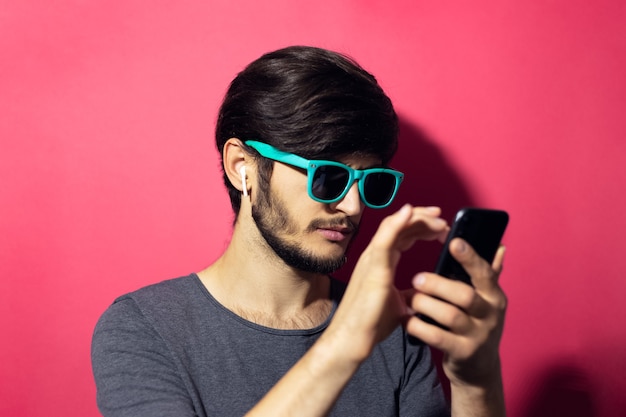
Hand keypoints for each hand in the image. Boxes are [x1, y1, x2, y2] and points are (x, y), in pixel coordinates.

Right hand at [325, 204, 448, 362]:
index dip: (421, 227)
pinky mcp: (373, 268)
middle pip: (399, 225)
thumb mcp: (399, 303)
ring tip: (438, 217)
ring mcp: (372, 260)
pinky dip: (397, 222)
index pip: (402, 234)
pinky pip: (385, 239)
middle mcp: (375, 256)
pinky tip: (410, 212)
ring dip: (417, 218)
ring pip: (394, 226)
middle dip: (423, 219)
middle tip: (443, 220)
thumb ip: (411, 292)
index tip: (441, 227)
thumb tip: (426, 293)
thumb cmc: (371, 323)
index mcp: (382, 262)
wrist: (352, 339)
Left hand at [407, 237, 506, 386]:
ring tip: (410, 300)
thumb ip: (489, 274)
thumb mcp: (487, 301)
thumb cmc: (476, 324)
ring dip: (425, 304)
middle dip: (438, 285)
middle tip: (417, 278)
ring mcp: (478, 336)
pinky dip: (418, 326)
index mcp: (494, 296)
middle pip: (465, 295)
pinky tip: (407, 320)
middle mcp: (490, 315)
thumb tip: (499, 247)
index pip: (485, 273)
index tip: (454, 242)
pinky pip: (437, 337)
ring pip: (450, 315)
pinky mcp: (463, 353)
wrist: (479, 368)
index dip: (470, 258)